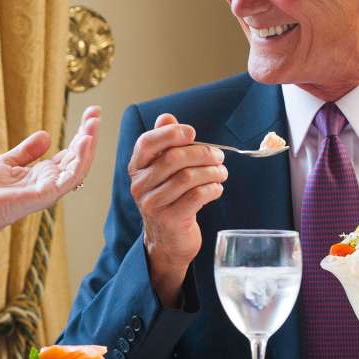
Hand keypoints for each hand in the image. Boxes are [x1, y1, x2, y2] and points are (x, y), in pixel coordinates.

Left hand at [0, 106, 102, 238]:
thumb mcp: (7, 162)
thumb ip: (27, 151)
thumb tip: (47, 135)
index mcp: (43, 175)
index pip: (69, 153)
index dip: (80, 134)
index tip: (89, 114)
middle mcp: (51, 182)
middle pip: (78, 157)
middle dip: (89, 134)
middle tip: (96, 112)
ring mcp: (51, 189)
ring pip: (79, 166)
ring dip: (89, 144)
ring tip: (94, 123)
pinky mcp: (47, 194)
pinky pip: (70, 177)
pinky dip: (80, 159)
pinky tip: (85, 142)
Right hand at [129, 113, 226, 305]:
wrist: (167, 241)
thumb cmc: (169, 199)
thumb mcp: (163, 170)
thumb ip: (165, 143)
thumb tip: (166, 117)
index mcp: (137, 167)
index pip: (147, 142)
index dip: (171, 134)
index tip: (192, 133)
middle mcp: (139, 185)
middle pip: (173, 158)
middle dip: (202, 153)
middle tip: (219, 156)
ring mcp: (153, 204)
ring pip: (188, 177)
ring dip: (212, 172)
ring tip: (221, 172)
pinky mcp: (170, 219)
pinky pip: (197, 196)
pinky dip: (212, 188)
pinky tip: (217, 188)